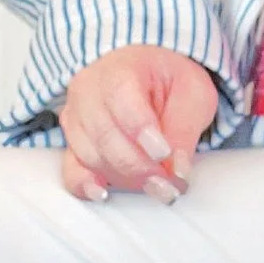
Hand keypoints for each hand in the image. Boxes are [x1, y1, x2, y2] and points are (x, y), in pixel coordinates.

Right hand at [58, 45, 219, 203]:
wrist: (145, 72)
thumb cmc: (168, 79)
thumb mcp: (193, 94)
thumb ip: (185, 130)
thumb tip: (178, 171)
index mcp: (120, 69)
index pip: (122, 101)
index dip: (142, 132)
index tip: (164, 153)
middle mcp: (89, 90)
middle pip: (106, 136)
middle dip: (140, 167)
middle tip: (170, 184)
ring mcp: (76, 116)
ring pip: (91, 156)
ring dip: (125, 178)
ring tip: (157, 186)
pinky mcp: (72, 141)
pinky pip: (70, 169)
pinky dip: (86, 185)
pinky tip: (104, 192)